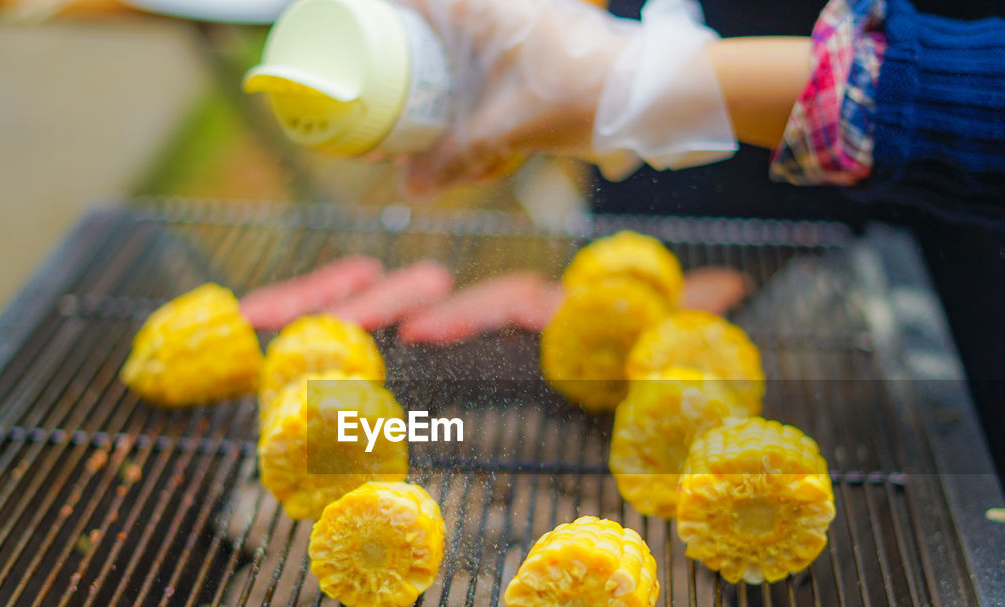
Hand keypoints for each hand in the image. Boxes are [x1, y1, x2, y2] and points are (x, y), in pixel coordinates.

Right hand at [396, 0, 736, 195]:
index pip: (409, 2)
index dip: (377, 28)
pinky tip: (499, 161)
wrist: (646, 96)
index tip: (358, 60)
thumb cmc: (579, 94)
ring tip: (462, 160)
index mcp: (478, 10)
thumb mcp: (505, 131)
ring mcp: (518, 37)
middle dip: (420, 99)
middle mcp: (495, 13)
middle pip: (432, 46)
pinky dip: (489, 123)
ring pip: (465, 74)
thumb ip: (454, 158)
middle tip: (403, 131)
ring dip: (457, 119)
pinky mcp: (538, 62)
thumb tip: (410, 189)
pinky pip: (495, 89)